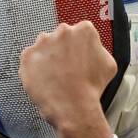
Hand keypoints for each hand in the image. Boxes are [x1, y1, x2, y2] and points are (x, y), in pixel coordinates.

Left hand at [19, 21, 114, 137]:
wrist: (75, 107)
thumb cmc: (91, 88)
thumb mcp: (109, 64)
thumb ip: (98, 50)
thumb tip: (93, 49)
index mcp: (84, 30)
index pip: (80, 32)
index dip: (79, 47)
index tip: (78, 57)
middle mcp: (62, 31)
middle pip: (61, 37)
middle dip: (62, 51)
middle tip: (67, 69)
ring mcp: (43, 43)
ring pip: (44, 47)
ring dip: (48, 58)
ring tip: (55, 77)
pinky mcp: (28, 56)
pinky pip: (30, 59)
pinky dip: (34, 68)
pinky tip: (45, 80)